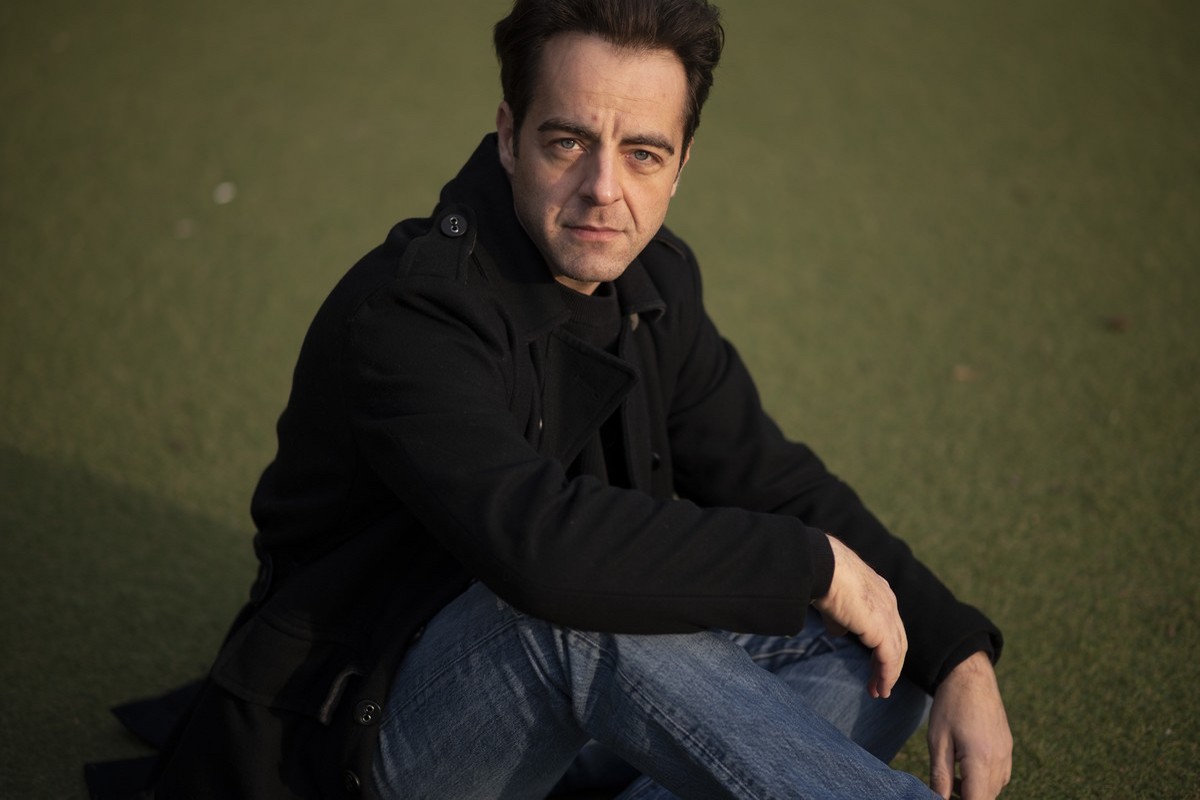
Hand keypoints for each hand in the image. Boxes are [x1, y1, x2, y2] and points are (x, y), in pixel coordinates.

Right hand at [811, 534, 906, 697]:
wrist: (822, 566)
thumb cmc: (821, 575)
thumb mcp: (833, 598)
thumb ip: (839, 616)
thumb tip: (839, 632)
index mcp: (879, 591)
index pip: (887, 623)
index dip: (881, 645)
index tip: (874, 663)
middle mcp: (888, 602)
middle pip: (896, 640)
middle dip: (888, 664)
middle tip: (880, 683)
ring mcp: (888, 616)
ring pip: (896, 652)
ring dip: (888, 675)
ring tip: (879, 692)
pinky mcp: (882, 630)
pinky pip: (889, 660)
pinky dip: (887, 676)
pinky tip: (880, 689)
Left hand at [928, 651, 1011, 798]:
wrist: (970, 676)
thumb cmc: (950, 705)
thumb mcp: (938, 741)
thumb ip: (940, 776)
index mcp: (982, 760)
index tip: (946, 797)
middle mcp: (1000, 760)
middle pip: (987, 797)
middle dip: (967, 798)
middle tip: (945, 788)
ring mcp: (1007, 754)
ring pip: (995, 788)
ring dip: (976, 791)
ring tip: (953, 777)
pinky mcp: (1008, 747)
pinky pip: (1000, 775)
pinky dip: (985, 779)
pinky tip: (966, 767)